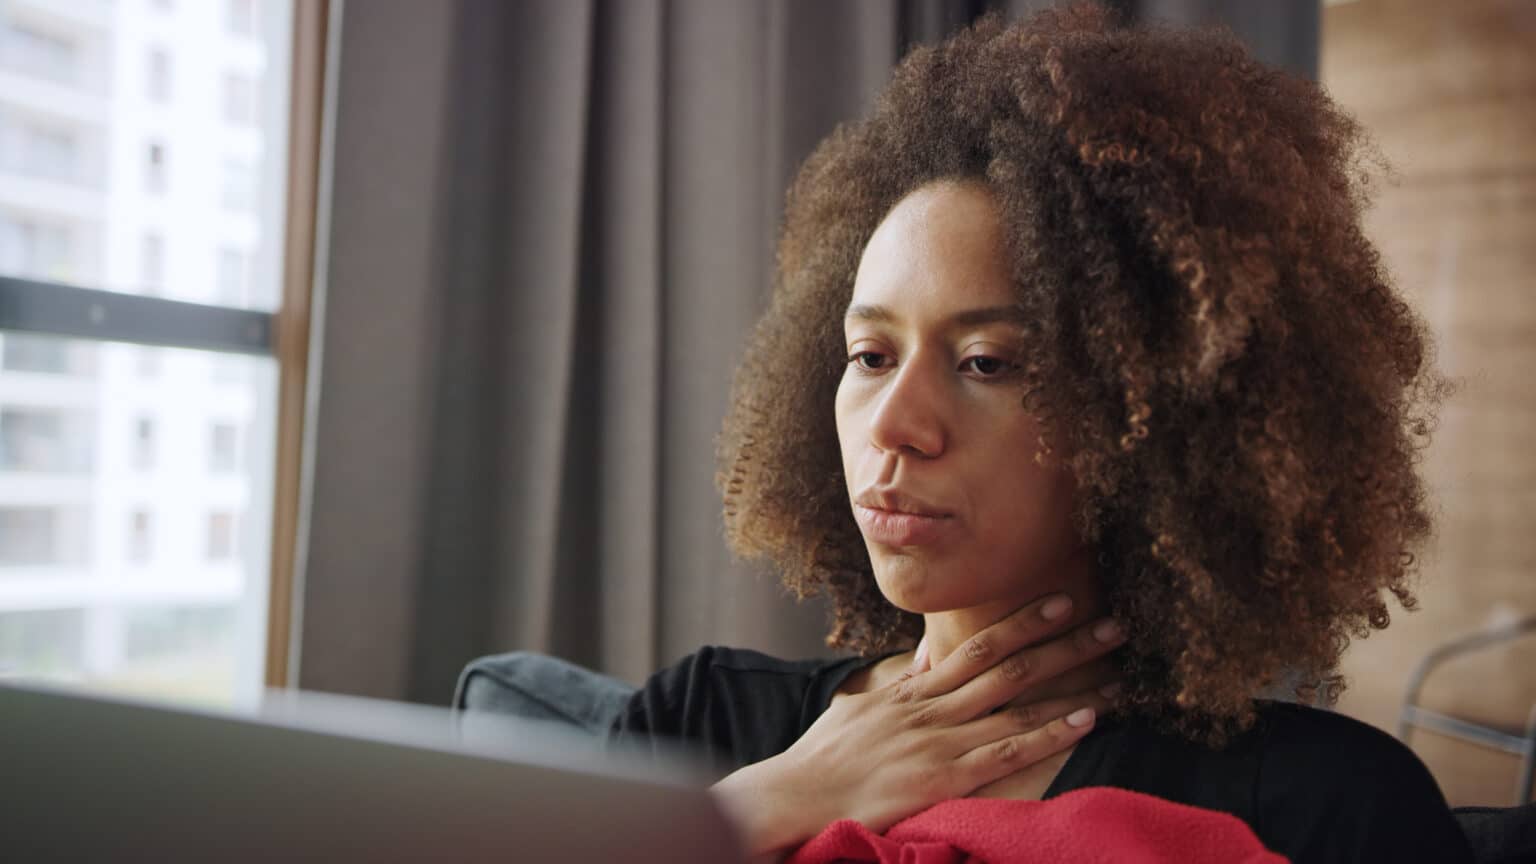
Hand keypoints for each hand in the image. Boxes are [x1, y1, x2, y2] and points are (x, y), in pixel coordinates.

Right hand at [710, 594, 1125, 856]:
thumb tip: (928, 655)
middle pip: (1008, 664)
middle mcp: (932, 705)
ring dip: (1068, 684)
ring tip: (1116, 672)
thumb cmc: (827, 754)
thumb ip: (902, 680)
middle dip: (1063, 643)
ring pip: (1015, 702)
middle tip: (1112, 624)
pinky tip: (1082, 721)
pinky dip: (1047, 735)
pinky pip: (1004, 751)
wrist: (796, 792)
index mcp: (915, 688)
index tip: (1062, 601)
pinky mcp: (942, 775)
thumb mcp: (862, 704)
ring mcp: (938, 738)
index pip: (978, 644)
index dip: (1024, 621)